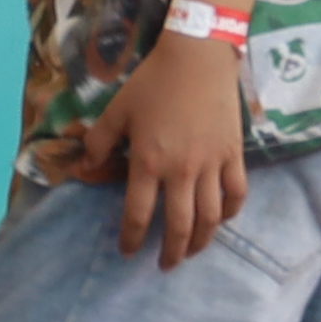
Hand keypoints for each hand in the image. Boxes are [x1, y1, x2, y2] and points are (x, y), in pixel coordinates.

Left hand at [83, 33, 249, 263]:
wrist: (197, 57)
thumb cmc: (153, 82)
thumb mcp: (117, 109)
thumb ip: (98, 141)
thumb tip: (84, 167)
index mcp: (148, 163)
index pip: (137, 215)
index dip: (130, 239)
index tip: (127, 251)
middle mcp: (181, 172)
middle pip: (178, 226)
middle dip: (170, 252)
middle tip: (164, 264)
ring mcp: (211, 165)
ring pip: (210, 218)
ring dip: (200, 241)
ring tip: (191, 251)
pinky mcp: (233, 155)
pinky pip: (236, 193)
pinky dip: (230, 212)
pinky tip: (221, 219)